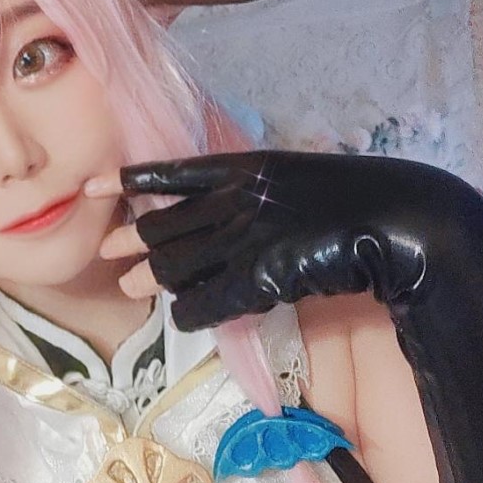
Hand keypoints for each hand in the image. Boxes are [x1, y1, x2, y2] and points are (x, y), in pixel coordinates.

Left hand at [89, 151, 478, 331]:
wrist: (388, 219)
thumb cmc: (351, 198)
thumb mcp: (293, 180)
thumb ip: (254, 193)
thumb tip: (221, 211)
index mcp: (246, 167)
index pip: (174, 171)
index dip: (131, 180)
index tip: (93, 187)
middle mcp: (235, 199)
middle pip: (165, 223)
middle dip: (133, 239)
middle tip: (111, 253)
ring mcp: (243, 238)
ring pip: (176, 263)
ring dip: (153, 278)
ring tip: (132, 287)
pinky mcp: (255, 278)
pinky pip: (203, 302)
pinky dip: (189, 311)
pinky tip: (184, 314)